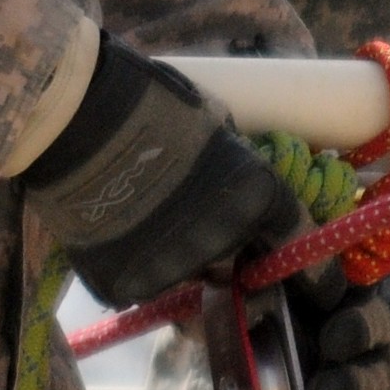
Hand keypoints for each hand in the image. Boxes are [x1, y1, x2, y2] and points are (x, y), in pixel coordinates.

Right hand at [19, 36, 307, 307]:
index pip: (297, 240)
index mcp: (255, 198)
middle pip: (237, 261)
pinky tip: (115, 231)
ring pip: (187, 274)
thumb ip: (235, 162)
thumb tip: (240, 175)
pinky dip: (135, 264)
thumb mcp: (214, 123)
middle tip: (201, 222)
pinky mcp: (124, 286)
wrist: (72, 120)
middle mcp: (223, 242)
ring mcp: (172, 270)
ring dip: (180, 256)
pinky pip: (141, 282)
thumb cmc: (149, 103)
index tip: (317, 280)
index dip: (309, 262)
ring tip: (147, 216)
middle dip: (230, 252)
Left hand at [279, 242, 389, 389]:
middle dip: (346, 389)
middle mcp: (379, 366)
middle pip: (368, 383)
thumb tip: (209, 280)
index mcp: (372, 317)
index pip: (371, 324)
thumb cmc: (324, 294)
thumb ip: (269, 277)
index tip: (333, 335)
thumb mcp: (307, 277)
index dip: (355, 332)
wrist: (374, 319)